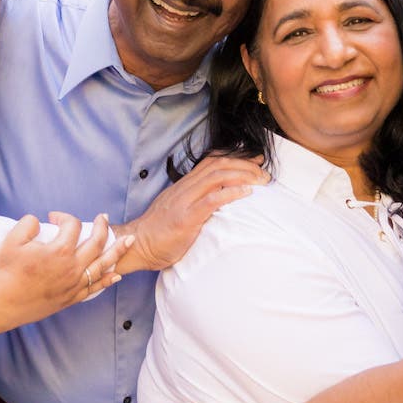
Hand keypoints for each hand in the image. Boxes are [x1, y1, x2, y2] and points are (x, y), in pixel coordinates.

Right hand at [0, 213, 130, 324]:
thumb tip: (38, 222)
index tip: (53, 218)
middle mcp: (72, 267)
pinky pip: (95, 287)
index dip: (64, 217)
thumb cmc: (6, 272)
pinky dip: (107, 280)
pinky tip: (116, 274)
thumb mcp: (12, 241)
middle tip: (104, 217)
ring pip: (103, 264)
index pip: (72, 226)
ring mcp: (74, 283)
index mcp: (59, 250)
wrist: (3, 303)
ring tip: (129, 241)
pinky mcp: (72, 297)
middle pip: (96, 242)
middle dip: (102, 226)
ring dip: (117, 251)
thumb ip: (28, 224)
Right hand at [117, 156, 267, 273]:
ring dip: (243, 176)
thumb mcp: (178, 210)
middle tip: (264, 172)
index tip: (255, 159)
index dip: (236, 157)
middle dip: (245, 165)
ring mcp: (185, 201)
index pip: (212, 162)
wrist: (138, 245)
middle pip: (218, 165)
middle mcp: (185, 188)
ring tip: (260, 181)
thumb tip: (216, 202)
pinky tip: (246, 193)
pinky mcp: (186, 217)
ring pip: (217, 176)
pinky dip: (231, 193)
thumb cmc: (159, 233)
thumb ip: (195, 202)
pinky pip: (211, 200)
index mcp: (184, 186)